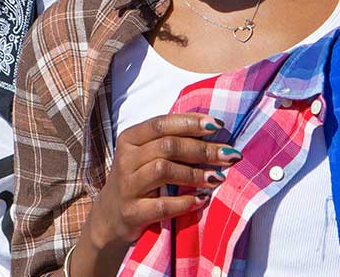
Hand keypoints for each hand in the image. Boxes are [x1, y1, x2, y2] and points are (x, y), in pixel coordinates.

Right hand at [82, 113, 237, 251]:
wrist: (110, 217)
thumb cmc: (138, 179)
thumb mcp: (146, 155)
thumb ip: (170, 141)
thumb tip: (213, 130)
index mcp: (130, 139)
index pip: (161, 124)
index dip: (191, 122)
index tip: (218, 126)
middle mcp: (125, 159)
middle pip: (167, 146)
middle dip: (202, 149)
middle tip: (228, 155)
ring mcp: (127, 186)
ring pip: (164, 170)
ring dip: (196, 173)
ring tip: (218, 177)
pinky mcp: (132, 212)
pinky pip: (162, 205)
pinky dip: (186, 202)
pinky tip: (202, 199)